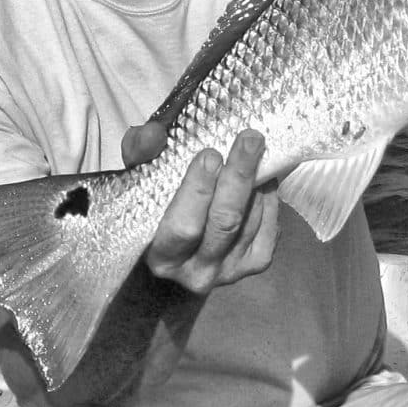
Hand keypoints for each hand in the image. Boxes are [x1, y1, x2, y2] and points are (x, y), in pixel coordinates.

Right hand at [121, 124, 279, 293]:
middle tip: (248, 139)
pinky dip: (269, 198)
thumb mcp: (138, 179)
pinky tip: (263, 176)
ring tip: (255, 148)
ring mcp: (230, 270)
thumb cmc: (156, 208)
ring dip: (256, 182)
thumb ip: (140, 153)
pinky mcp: (256, 263)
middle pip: (224, 223)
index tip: (210, 154)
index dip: (198, 191)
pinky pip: (269, 228)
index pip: (183, 227)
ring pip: (249, 222)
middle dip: (238, 177)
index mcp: (162, 257)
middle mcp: (197, 272)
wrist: (181, 249)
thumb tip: (155, 134)